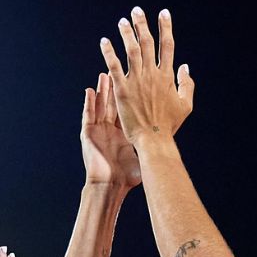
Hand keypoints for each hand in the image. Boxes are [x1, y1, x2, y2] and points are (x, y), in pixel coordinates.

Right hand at [81, 73, 141, 188]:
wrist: (110, 186)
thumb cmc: (127, 177)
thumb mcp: (141, 158)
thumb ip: (152, 149)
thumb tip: (169, 146)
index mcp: (123, 133)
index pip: (128, 109)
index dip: (133, 96)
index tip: (139, 82)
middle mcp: (110, 129)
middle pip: (113, 103)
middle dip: (117, 87)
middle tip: (122, 71)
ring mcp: (99, 130)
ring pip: (100, 105)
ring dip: (101, 90)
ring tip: (104, 74)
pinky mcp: (88, 134)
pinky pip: (88, 115)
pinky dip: (89, 103)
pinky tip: (89, 91)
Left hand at [99, 7, 193, 146]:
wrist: (154, 140)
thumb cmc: (169, 125)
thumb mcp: (185, 105)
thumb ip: (187, 84)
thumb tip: (186, 67)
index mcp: (167, 77)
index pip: (167, 46)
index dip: (166, 27)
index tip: (163, 14)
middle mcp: (152, 75)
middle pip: (148, 43)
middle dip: (143, 25)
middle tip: (137, 11)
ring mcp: (137, 81)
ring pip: (131, 50)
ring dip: (127, 34)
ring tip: (122, 21)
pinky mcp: (122, 89)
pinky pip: (114, 66)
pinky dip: (109, 52)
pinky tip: (104, 41)